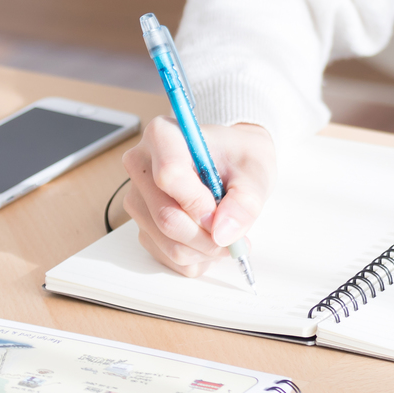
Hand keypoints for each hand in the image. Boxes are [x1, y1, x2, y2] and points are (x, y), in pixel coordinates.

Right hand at [120, 117, 274, 276]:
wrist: (233, 162)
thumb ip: (245, 201)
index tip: (224, 215)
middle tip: (238, 239)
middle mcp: (140, 165)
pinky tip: (210, 239)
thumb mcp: (256, 170)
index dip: (199, 204)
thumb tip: (224, 233)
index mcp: (162, 136)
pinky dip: (194, 257)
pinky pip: (164, 254)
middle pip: (165, 216)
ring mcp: (137, 197)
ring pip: (166, 242)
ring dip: (204, 250)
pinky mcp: (140, 224)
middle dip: (207, 237)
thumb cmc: (240, 158)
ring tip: (227, 236)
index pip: (169, 176)